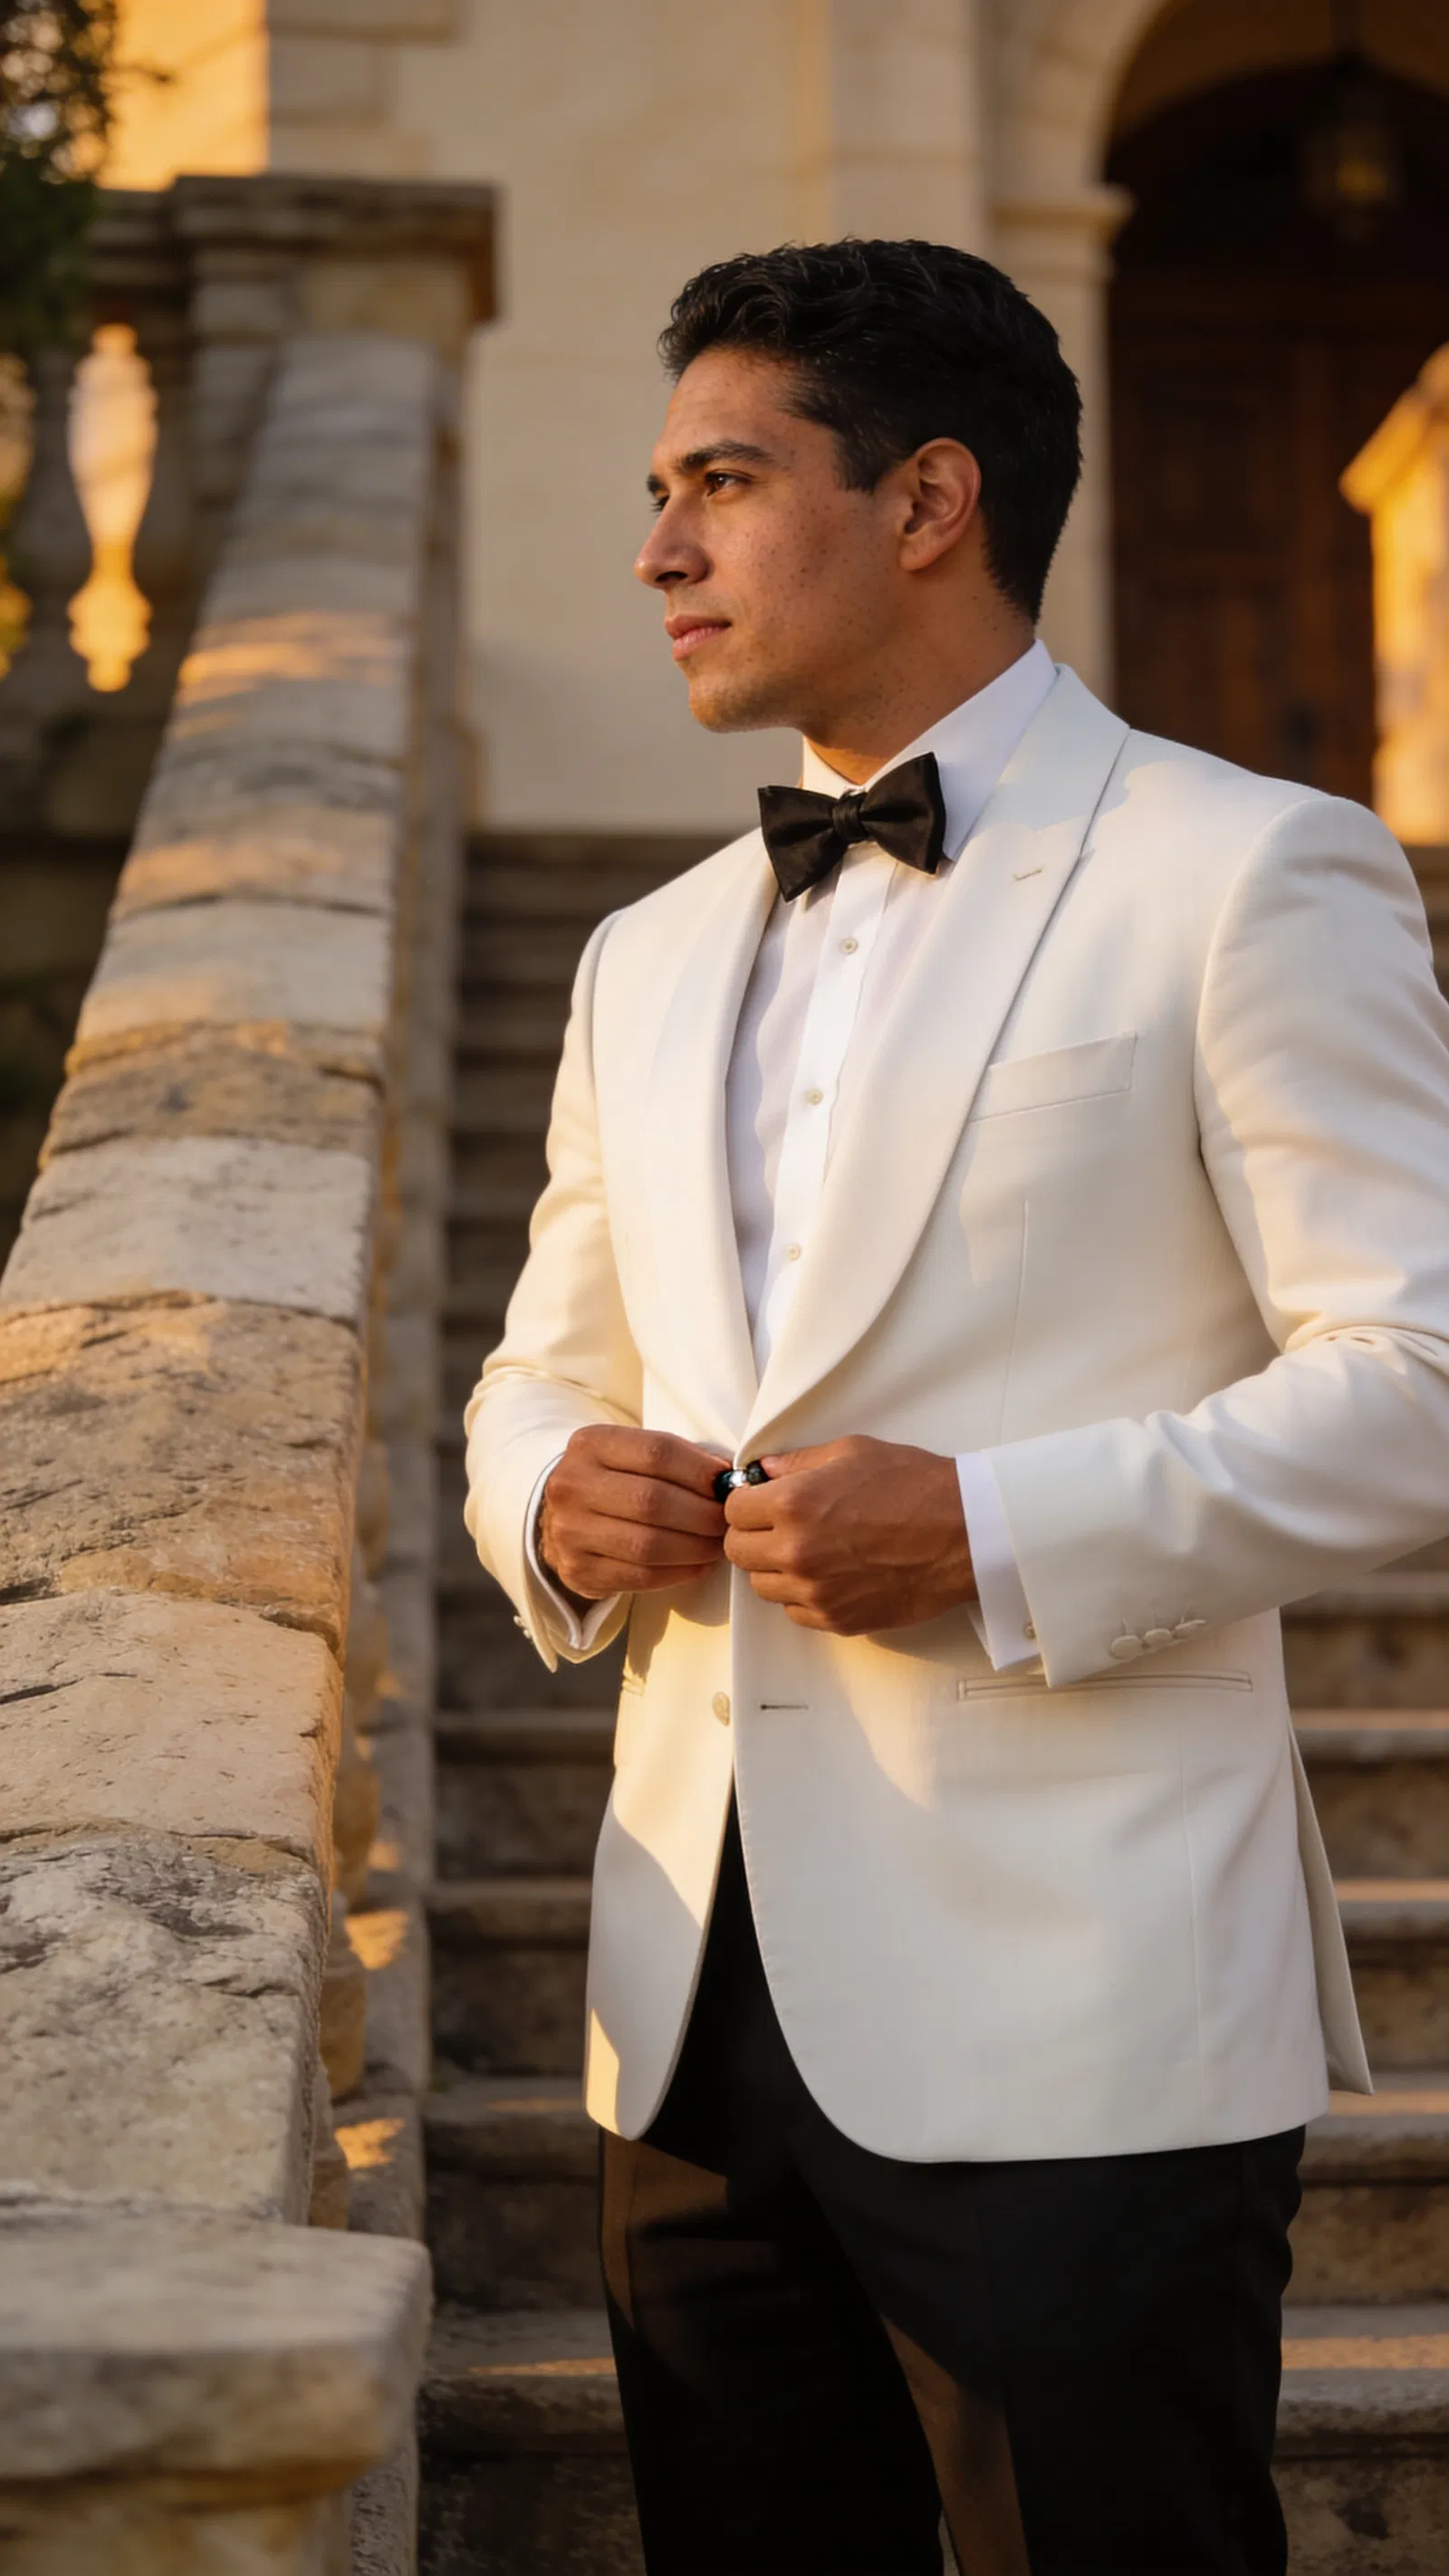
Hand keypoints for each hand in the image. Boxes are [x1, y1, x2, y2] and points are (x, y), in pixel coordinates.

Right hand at [538, 1425, 726, 1601]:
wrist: (560, 1516)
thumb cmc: (613, 1481)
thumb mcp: (629, 1454)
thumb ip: (673, 1460)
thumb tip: (728, 1479)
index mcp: (590, 1444)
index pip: (656, 1451)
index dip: (700, 1470)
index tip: (727, 1484)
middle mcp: (572, 1485)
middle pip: (653, 1501)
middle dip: (703, 1514)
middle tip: (728, 1520)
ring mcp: (569, 1531)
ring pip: (648, 1545)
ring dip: (696, 1547)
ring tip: (718, 1544)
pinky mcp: (578, 1571)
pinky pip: (641, 1576)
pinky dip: (680, 1572)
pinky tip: (699, 1564)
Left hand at [722, 1435, 976, 1633]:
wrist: (964, 1533)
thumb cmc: (914, 1485)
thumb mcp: (852, 1452)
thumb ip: (798, 1462)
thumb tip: (764, 1472)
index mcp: (793, 1504)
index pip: (733, 1510)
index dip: (747, 1502)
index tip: (763, 1501)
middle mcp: (796, 1552)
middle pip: (739, 1551)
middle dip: (754, 1535)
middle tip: (781, 1526)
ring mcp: (815, 1591)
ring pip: (763, 1586)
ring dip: (776, 1568)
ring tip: (810, 1551)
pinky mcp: (837, 1619)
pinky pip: (795, 1612)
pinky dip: (803, 1596)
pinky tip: (830, 1575)